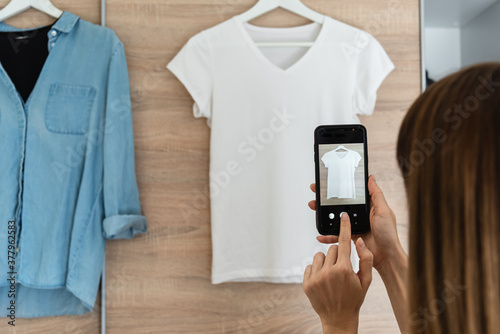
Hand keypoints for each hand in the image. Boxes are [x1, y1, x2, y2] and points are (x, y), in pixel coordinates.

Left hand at [303, 212, 372, 333]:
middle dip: (337, 255)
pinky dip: (316, 270)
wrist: (338, 318)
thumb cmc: (354, 299)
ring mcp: (316, 278)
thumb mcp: (366, 281)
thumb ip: (366, 259)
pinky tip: (323, 281)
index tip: (343, 216)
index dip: (344, 227)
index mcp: (344, 270)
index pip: (344, 242)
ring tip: (331, 275)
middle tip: (341, 268)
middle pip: (331, 249)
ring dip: (325, 262)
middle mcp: (328, 272)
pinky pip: (310, 266)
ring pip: (319, 256)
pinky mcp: (307, 283)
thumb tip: (360, 241)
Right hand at [308, 175, 404, 271]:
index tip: (329, 183)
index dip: (340, 189)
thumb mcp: (383, 210)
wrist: (386, 256)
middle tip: (316, 194)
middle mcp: (359, 215)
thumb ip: (376, 194)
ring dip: (323, 214)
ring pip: (335, 218)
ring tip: (314, 207)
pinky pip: (335, 234)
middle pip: (339, 205)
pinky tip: (320, 234)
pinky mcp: (349, 236)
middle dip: (326, 200)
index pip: (351, 194)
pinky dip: (327, 235)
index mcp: (368, 206)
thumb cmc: (389, 234)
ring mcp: (353, 226)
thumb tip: (371, 178)